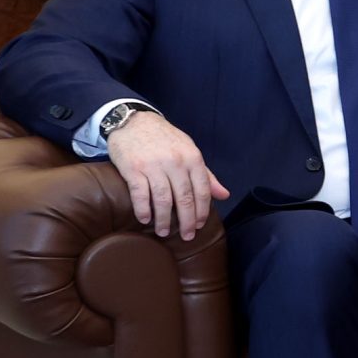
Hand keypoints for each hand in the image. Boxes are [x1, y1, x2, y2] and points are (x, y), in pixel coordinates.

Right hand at [106, 110, 230, 239]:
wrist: (134, 121)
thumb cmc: (165, 139)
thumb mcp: (190, 151)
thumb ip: (206, 175)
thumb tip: (224, 195)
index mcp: (192, 159)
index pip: (202, 191)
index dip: (202, 211)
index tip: (199, 225)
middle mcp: (175, 163)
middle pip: (184, 198)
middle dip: (187, 221)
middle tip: (186, 236)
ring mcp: (153, 166)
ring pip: (163, 199)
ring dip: (164, 219)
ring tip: (163, 232)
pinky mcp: (133, 168)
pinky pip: (140, 193)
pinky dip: (143, 209)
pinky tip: (145, 219)